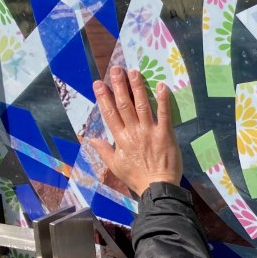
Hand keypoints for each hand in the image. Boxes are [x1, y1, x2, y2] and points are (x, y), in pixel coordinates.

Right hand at [88, 68, 181, 194]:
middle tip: (116, 69)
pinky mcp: (165, 134)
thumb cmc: (136, 178)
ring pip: (142, 105)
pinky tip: (161, 86)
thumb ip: (104, 151)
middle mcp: (133, 131)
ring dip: (138, 87)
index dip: (104, 97)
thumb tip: (90, 139)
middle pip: (124, 105)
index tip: (99, 83)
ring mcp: (150, 132)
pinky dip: (163, 100)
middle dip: (119, 86)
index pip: (110, 113)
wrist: (157, 188)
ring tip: (134, 72)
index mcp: (120, 138)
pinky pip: (164, 114)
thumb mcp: (115, 166)